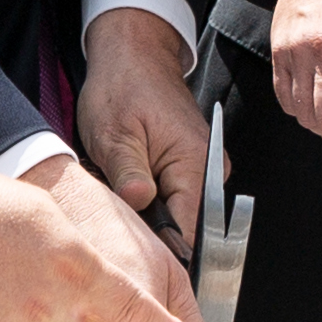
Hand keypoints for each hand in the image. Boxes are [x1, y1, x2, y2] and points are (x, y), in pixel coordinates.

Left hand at [76, 6, 207, 249]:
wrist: (134, 55)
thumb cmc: (124, 86)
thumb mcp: (114, 133)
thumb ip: (128, 174)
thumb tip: (139, 206)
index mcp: (196, 162)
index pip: (190, 229)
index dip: (164, 252)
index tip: (139, 266)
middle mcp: (208, 169)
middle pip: (183, 226)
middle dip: (147, 230)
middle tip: (114, 218)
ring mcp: (201, 169)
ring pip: (174, 213)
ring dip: (144, 213)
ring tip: (118, 190)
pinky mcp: (188, 167)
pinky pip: (170, 197)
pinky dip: (146, 198)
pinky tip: (126, 182)